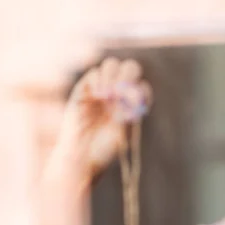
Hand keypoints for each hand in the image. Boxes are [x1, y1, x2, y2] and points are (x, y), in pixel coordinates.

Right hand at [53, 57, 152, 181]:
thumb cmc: (104, 151)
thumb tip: (135, 93)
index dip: (140, 92)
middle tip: (121, 93)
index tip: (133, 106)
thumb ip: (131, 112)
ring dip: (113, 77)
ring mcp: (101, 91)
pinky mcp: (83, 91)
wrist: (82, 159)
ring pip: (111, 65)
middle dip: (128, 75)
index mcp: (131, 105)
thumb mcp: (124, 133)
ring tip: (108, 96)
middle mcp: (118, 95)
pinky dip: (98, 80)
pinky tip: (98, 96)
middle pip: (130, 68)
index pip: (142, 86)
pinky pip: (93, 73)